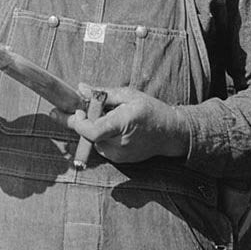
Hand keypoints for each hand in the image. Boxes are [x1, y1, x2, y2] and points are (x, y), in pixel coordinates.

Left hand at [55, 83, 189, 162]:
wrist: (170, 133)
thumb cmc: (151, 110)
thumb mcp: (129, 95)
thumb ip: (102, 93)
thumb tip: (80, 89)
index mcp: (123, 123)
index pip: (92, 131)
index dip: (79, 122)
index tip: (80, 110)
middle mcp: (120, 143)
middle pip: (89, 135)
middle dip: (86, 121)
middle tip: (95, 109)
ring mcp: (119, 155)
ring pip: (93, 140)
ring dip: (95, 128)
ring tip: (112, 118)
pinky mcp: (119, 160)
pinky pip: (101, 146)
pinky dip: (102, 136)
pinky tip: (116, 129)